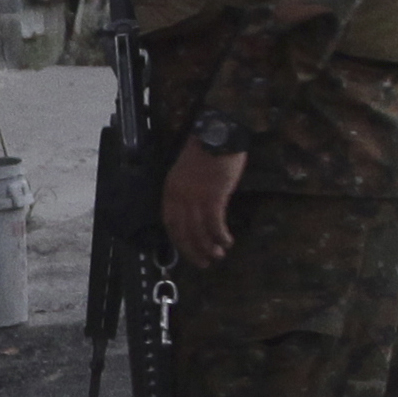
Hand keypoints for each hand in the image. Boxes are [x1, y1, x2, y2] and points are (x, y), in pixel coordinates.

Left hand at [161, 144, 244, 268]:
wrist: (218, 133)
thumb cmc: (206, 151)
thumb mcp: (187, 172)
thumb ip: (187, 191)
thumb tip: (195, 212)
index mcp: (171, 189)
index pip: (170, 222)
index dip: (178, 240)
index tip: (188, 251)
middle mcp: (180, 196)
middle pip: (183, 232)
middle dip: (192, 251)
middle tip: (204, 263)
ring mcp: (196, 197)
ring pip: (199, 231)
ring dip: (209, 247)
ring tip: (218, 256)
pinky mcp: (214, 196)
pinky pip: (215, 224)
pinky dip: (220, 236)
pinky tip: (228, 241)